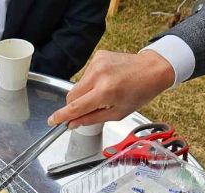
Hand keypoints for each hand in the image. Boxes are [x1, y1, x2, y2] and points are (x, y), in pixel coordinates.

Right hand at [48, 50, 174, 127]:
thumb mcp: (118, 113)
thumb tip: (73, 123)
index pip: (75, 107)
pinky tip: (105, 81)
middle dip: (75, 105)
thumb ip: (92, 118)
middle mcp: (99, 75)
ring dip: (84, 93)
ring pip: (78, 85)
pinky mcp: (98, 56)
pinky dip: (91, 81)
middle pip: (72, 95)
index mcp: (105, 92)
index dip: (61, 116)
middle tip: (86, 110)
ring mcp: (97, 63)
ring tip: (103, 93)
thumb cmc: (139, 93)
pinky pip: (86, 75)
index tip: (52, 121)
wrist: (152, 70)